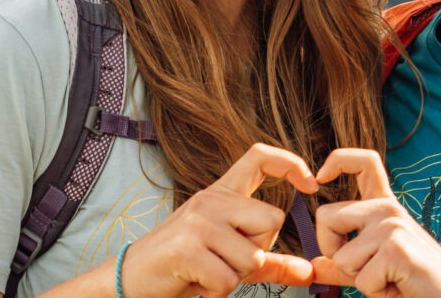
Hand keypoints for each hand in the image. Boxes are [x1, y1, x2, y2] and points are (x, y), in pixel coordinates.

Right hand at [118, 143, 318, 297]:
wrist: (130, 279)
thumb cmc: (185, 266)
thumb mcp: (230, 257)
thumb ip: (271, 262)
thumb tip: (309, 272)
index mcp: (222, 193)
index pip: (259, 157)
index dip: (290, 162)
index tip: (311, 183)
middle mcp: (211, 199)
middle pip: (272, 220)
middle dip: (258, 251)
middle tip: (224, 259)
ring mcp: (198, 220)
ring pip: (252, 256)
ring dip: (234, 277)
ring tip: (206, 271)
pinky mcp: (187, 247)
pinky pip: (228, 280)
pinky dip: (216, 292)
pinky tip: (195, 282)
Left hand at [312, 148, 440, 297]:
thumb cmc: (416, 283)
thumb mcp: (374, 270)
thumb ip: (344, 266)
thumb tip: (313, 267)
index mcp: (384, 206)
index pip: (363, 162)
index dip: (337, 160)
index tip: (320, 177)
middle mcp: (387, 208)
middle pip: (326, 216)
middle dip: (333, 252)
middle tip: (367, 270)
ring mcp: (393, 224)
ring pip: (341, 256)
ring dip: (360, 280)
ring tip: (391, 279)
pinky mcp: (397, 246)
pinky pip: (360, 279)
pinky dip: (377, 292)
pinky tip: (400, 286)